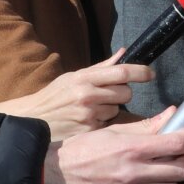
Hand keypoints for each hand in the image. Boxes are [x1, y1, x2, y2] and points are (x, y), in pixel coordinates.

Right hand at [0, 50, 152, 140]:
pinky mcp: (89, 130)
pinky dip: (103, 121)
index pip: (121, 72)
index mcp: (84, 78)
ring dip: (111, 108)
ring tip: (92, 108)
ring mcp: (88, 114)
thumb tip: (123, 52)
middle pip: (125, 93)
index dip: (141, 72)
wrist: (32, 120)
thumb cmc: (55, 96)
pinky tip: (88, 119)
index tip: (150, 74)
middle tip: (108, 94)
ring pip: (117, 109)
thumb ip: (101, 67)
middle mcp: (87, 95)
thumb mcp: (73, 76)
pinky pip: (108, 123)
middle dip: (123, 93)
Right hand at [42, 109, 183, 183]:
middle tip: (175, 154)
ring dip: (170, 178)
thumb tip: (173, 113)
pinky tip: (147, 183)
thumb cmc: (83, 149)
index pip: (178, 144)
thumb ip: (147, 126)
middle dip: (183, 160)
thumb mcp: (113, 131)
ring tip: (159, 169)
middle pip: (181, 170)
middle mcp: (134, 173)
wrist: (53, 177)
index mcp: (132, 149)